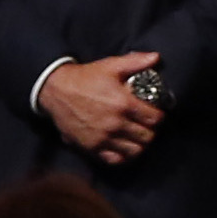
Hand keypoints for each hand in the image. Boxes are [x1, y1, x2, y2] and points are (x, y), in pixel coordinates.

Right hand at [37, 53, 164, 163]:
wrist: (57, 91)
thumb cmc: (85, 78)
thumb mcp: (111, 65)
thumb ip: (136, 61)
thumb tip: (156, 57)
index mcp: (124, 104)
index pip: (154, 119)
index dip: (159, 116)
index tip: (156, 114)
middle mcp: (115, 124)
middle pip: (147, 137)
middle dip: (151, 131)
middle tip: (148, 125)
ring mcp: (103, 138)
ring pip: (134, 151)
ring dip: (139, 144)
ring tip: (137, 136)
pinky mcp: (92, 147)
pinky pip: (115, 159)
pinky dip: (123, 156)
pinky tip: (124, 147)